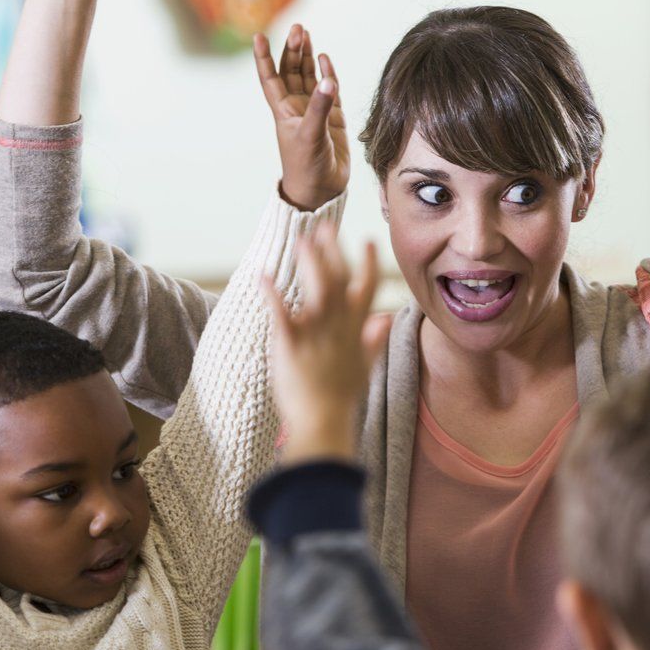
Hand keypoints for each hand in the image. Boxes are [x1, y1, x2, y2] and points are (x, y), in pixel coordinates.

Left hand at [254, 25, 348, 211]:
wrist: (322, 191)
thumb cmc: (307, 166)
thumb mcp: (311, 135)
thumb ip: (320, 107)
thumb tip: (328, 80)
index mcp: (283, 111)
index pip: (270, 78)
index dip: (264, 58)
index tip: (258, 36)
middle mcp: (297, 108)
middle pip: (291, 72)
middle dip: (293, 50)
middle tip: (298, 28)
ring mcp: (314, 112)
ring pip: (308, 78)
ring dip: (307, 57)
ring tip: (307, 34)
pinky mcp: (333, 119)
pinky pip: (329, 91)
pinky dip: (328, 75)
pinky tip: (325, 60)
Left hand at [260, 225, 391, 463]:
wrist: (323, 422)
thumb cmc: (341, 398)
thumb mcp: (365, 368)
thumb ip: (375, 341)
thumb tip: (386, 320)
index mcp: (355, 330)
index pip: (367, 288)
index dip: (368, 262)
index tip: (368, 239)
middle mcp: (338, 326)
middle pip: (339, 279)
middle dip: (333, 250)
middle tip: (324, 226)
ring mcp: (316, 334)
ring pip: (317, 289)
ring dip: (310, 262)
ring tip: (300, 239)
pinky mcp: (291, 344)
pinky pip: (281, 312)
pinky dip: (272, 293)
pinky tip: (262, 276)